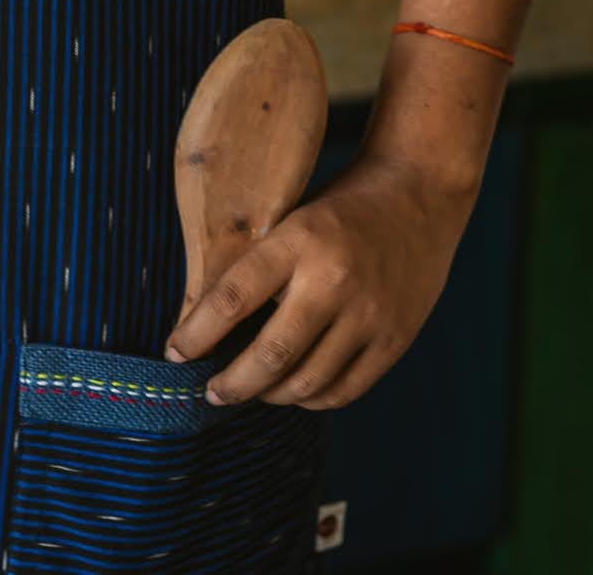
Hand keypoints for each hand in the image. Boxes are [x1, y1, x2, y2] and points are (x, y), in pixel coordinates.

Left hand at [164, 153, 477, 409]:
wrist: (418, 194)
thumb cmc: (339, 206)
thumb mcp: (291, 217)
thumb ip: (259, 266)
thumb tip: (206, 320)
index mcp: (297, 240)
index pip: (233, 297)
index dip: (197, 333)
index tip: (174, 352)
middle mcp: (333, 280)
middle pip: (271, 353)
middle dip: (232, 383)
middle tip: (210, 392)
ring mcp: (369, 314)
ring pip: (308, 381)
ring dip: (271, 395)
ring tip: (251, 391)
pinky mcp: (396, 338)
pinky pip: (346, 388)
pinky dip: (313, 398)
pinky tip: (294, 391)